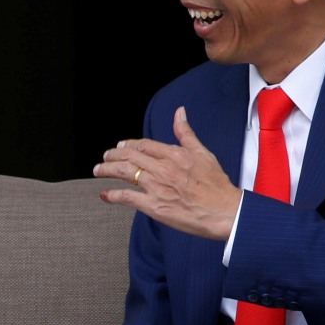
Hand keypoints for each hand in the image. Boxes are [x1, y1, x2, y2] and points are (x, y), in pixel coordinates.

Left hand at [94, 106, 241, 239]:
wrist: (225, 211)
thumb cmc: (217, 186)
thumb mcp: (203, 153)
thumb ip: (186, 134)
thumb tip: (179, 113)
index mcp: (174, 154)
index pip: (143, 145)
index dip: (128, 145)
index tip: (120, 147)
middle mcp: (163, 168)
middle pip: (129, 157)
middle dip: (112, 156)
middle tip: (104, 157)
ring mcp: (157, 186)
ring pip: (124, 173)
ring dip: (106, 170)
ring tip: (98, 170)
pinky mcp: (154, 206)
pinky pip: (127, 197)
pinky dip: (112, 195)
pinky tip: (105, 194)